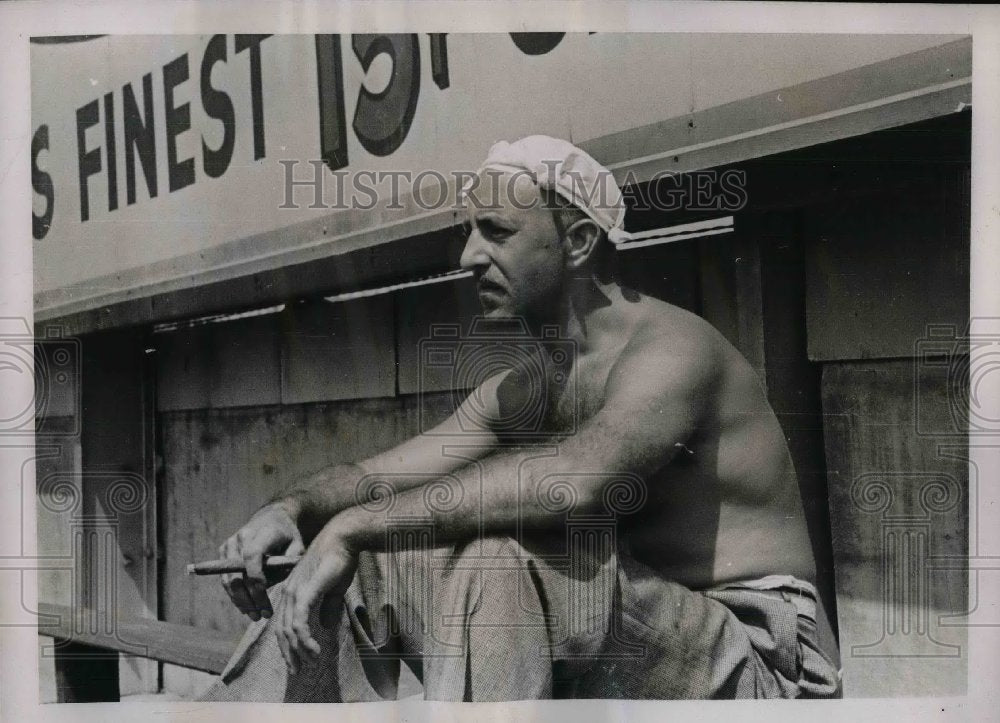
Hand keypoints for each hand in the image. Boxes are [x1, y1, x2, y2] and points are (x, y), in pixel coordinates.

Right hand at [218, 503, 304, 620]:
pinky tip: (247, 608)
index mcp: (264, 531)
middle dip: (250, 597)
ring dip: (240, 600)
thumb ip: (289, 563)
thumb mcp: (298, 546)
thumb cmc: (288, 536)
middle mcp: (243, 536)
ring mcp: (230, 543)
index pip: (253, 555)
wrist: (272, 518)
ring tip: (255, 615)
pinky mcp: (224, 550)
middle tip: (262, 615)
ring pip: (229, 579)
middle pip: (238, 572)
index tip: (265, 595)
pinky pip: (225, 578)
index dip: (256, 577)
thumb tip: (272, 584)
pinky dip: (235, 594)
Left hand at [273, 519, 357, 673]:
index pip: (282, 624)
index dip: (287, 645)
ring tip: (310, 662)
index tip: (296, 661)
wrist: (343, 538)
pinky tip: (313, 650)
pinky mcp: (305, 591)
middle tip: (297, 670)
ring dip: (298, 650)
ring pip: (289, 630)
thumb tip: (325, 626)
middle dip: (288, 653)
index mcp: (292, 591)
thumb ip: (327, 607)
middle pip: (281, 631)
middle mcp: (288, 592)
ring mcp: (295, 591)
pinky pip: (299, 622)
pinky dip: (304, 639)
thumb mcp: (333, 588)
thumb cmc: (340, 560)